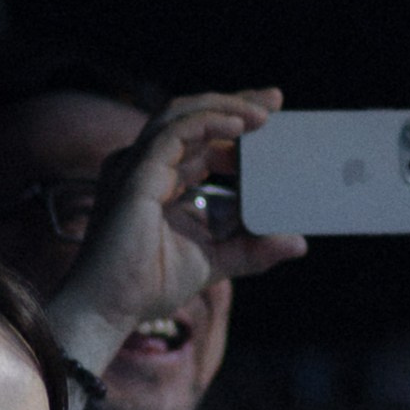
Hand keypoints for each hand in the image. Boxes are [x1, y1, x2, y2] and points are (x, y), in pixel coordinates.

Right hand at [56, 92, 303, 346]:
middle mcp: (144, 165)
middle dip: (235, 104)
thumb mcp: (216, 261)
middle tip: (275, 100)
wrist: (110, 308)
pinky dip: (208, 123)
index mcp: (159, 178)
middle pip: (191, 117)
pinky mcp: (136, 175)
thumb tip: (298, 242)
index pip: (199, 137)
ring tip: (264, 112)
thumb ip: (253, 249)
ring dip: (225, 107)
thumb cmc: (149, 286)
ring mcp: (136, 166)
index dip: (233, 123)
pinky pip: (175, 133)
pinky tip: (239, 126)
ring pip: (181, 115)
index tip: (273, 120)